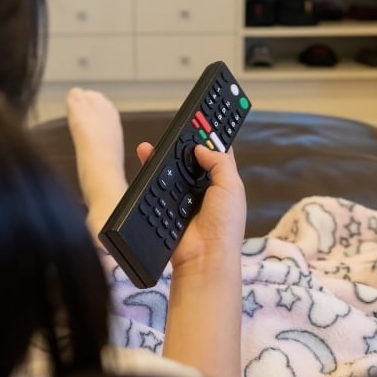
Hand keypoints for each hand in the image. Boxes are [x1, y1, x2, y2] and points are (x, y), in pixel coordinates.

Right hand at [135, 142, 245, 272]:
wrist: (204, 255)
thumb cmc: (225, 224)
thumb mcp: (231, 186)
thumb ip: (219, 161)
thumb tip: (200, 146)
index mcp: (222, 182)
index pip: (215, 153)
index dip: (209, 138)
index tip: (201, 120)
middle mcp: (202, 188)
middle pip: (188, 160)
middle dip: (181, 145)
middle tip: (172, 130)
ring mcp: (183, 198)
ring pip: (169, 171)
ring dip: (161, 158)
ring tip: (152, 145)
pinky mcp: (167, 206)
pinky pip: (156, 187)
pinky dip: (150, 174)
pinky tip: (146, 159)